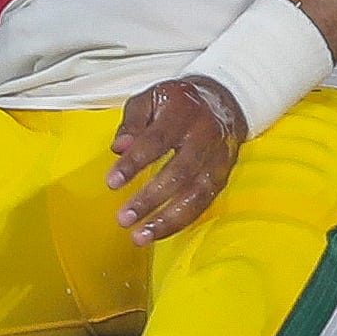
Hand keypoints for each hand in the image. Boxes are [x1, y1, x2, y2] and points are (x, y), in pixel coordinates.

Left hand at [107, 74, 245, 243]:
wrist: (224, 100)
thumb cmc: (176, 103)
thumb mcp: (150, 99)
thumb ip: (132, 122)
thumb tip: (119, 148)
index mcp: (183, 111)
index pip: (157, 140)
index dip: (134, 163)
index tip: (112, 182)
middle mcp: (205, 135)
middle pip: (178, 172)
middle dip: (149, 199)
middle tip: (123, 218)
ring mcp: (218, 157)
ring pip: (195, 194)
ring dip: (167, 219)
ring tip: (140, 236)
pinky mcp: (224, 175)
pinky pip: (204, 203)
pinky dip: (181, 221)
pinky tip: (159, 232)